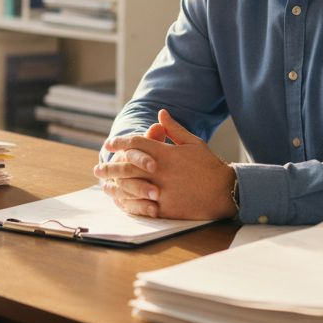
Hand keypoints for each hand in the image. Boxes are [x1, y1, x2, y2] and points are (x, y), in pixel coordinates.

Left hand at [93, 109, 236, 219]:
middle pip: (127, 166)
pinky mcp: (165, 208)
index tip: (109, 144)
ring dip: (114, 186)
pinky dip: (128, 204)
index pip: (135, 143)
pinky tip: (120, 202)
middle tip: (97, 169)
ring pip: (130, 187)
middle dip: (109, 167)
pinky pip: (141, 206)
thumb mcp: (193, 142)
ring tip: (104, 186)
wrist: (225, 191)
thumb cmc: (208, 166)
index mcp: (166, 153)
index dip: (120, 142)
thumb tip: (160, 114)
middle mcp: (160, 171)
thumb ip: (173, 128)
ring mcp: (162, 191)